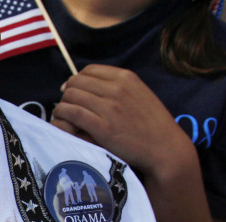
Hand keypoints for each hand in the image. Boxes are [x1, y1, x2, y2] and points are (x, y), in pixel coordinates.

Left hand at [51, 64, 193, 177]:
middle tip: (66, 104)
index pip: (89, 70)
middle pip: (77, 82)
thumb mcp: (139, 94)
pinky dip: (62, 114)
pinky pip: (73, 113)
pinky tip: (62, 119)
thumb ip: (118, 87)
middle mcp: (117, 89)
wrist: (164, 147)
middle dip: (67, 92)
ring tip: (62, 113)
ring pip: (72, 96)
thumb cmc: (151, 124)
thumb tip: (91, 84)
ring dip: (62, 104)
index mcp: (126, 78)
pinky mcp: (103, 127)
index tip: (72, 89)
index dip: (76, 79)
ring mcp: (110, 108)